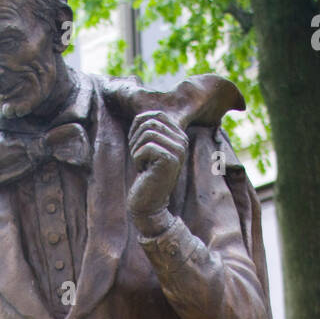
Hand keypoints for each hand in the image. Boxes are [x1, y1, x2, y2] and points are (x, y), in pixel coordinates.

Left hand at [127, 110, 188, 226]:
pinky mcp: (170, 160)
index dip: (139, 127)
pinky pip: (145, 147)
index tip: (139, 146)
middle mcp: (183, 141)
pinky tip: (143, 171)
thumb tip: (140, 115)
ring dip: (136, 149)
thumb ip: (148, 130)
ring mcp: (178, 150)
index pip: (155, 114)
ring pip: (147, 132)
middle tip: (138, 157)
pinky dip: (137, 159)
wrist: (149, 204)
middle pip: (150, 121)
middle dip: (136, 138)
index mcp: (180, 135)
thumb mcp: (148, 148)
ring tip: (141, 164)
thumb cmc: (146, 175)